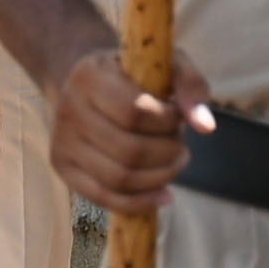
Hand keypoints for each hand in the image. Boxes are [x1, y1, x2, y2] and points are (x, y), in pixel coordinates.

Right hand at [44, 48, 183, 211]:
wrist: (83, 82)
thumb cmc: (132, 73)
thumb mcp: (165, 64)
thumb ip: (191, 86)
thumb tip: (206, 127)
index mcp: (90, 76)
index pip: (134, 112)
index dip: (167, 122)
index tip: (178, 118)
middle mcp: (69, 110)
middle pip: (129, 151)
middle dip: (167, 153)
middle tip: (180, 146)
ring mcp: (62, 141)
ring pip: (118, 178)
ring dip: (159, 178)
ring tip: (174, 163)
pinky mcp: (62, 166)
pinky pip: (102, 197)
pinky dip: (139, 202)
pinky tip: (163, 195)